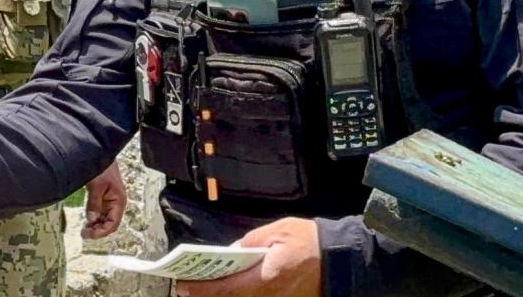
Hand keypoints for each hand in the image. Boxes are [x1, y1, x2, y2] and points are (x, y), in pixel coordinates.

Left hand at [82, 161, 126, 238]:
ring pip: (104, 220)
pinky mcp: (103, 199)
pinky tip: (86, 222)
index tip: (90, 235)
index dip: (102, 231)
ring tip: (84, 230)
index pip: (113, 223)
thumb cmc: (102, 168)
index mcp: (119, 201)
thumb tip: (91, 219)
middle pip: (109, 224)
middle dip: (98, 230)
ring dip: (95, 226)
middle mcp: (116, 203)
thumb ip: (94, 203)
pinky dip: (94, 219)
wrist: (100, 154)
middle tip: (84, 234)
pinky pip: (100, 213)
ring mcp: (110, 202)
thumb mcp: (96, 186)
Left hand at [174, 218, 320, 296]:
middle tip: (187, 288)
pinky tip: (230, 289)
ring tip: (204, 289)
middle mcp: (268, 296)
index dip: (201, 289)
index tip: (182, 285)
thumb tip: (230, 251)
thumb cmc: (310, 242)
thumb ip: (251, 241)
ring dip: (222, 296)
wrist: (340, 261)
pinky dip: (239, 295)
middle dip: (207, 295)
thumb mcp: (277, 231)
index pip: (224, 288)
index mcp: (264, 277)